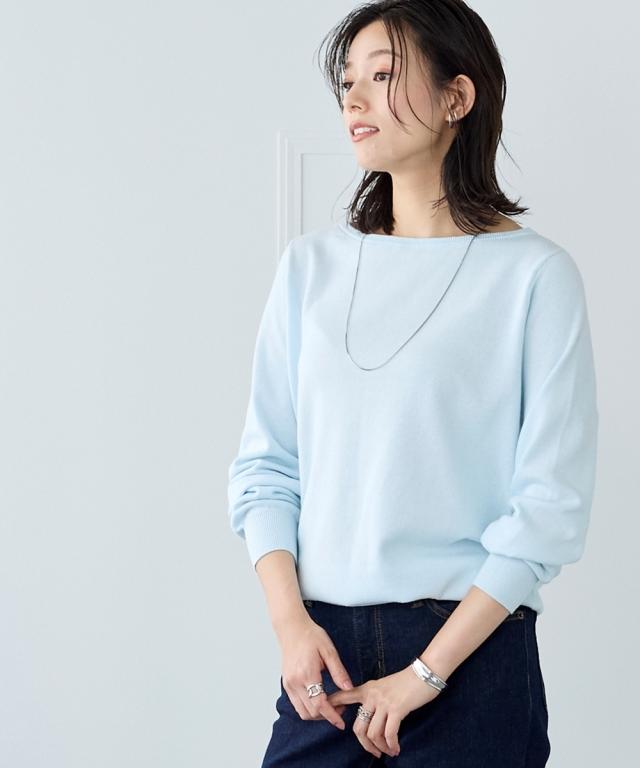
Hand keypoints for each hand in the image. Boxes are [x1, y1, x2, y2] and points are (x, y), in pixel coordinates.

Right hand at [275, 612, 354, 729]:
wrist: (292, 628)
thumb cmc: (311, 636)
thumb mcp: (329, 651)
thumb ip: (339, 672)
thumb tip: (349, 689)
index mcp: (307, 674)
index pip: (319, 705)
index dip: (332, 716)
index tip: (342, 722)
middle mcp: (295, 682)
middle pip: (311, 712)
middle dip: (327, 716)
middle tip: (341, 708)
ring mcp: (288, 684)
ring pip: (302, 712)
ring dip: (317, 714)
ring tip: (331, 705)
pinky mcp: (286, 684)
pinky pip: (297, 704)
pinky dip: (308, 708)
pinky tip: (319, 700)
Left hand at [327, 665, 442, 757]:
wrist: (424, 673)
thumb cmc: (406, 682)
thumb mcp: (384, 686)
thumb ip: (374, 698)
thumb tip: (370, 717)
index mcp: (367, 689)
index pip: (343, 696)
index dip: (333, 707)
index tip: (330, 719)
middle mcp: (372, 696)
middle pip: (358, 727)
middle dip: (365, 745)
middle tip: (375, 752)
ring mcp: (384, 702)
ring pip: (373, 733)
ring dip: (381, 747)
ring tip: (389, 751)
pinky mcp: (397, 709)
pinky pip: (389, 733)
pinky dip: (392, 745)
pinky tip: (396, 748)